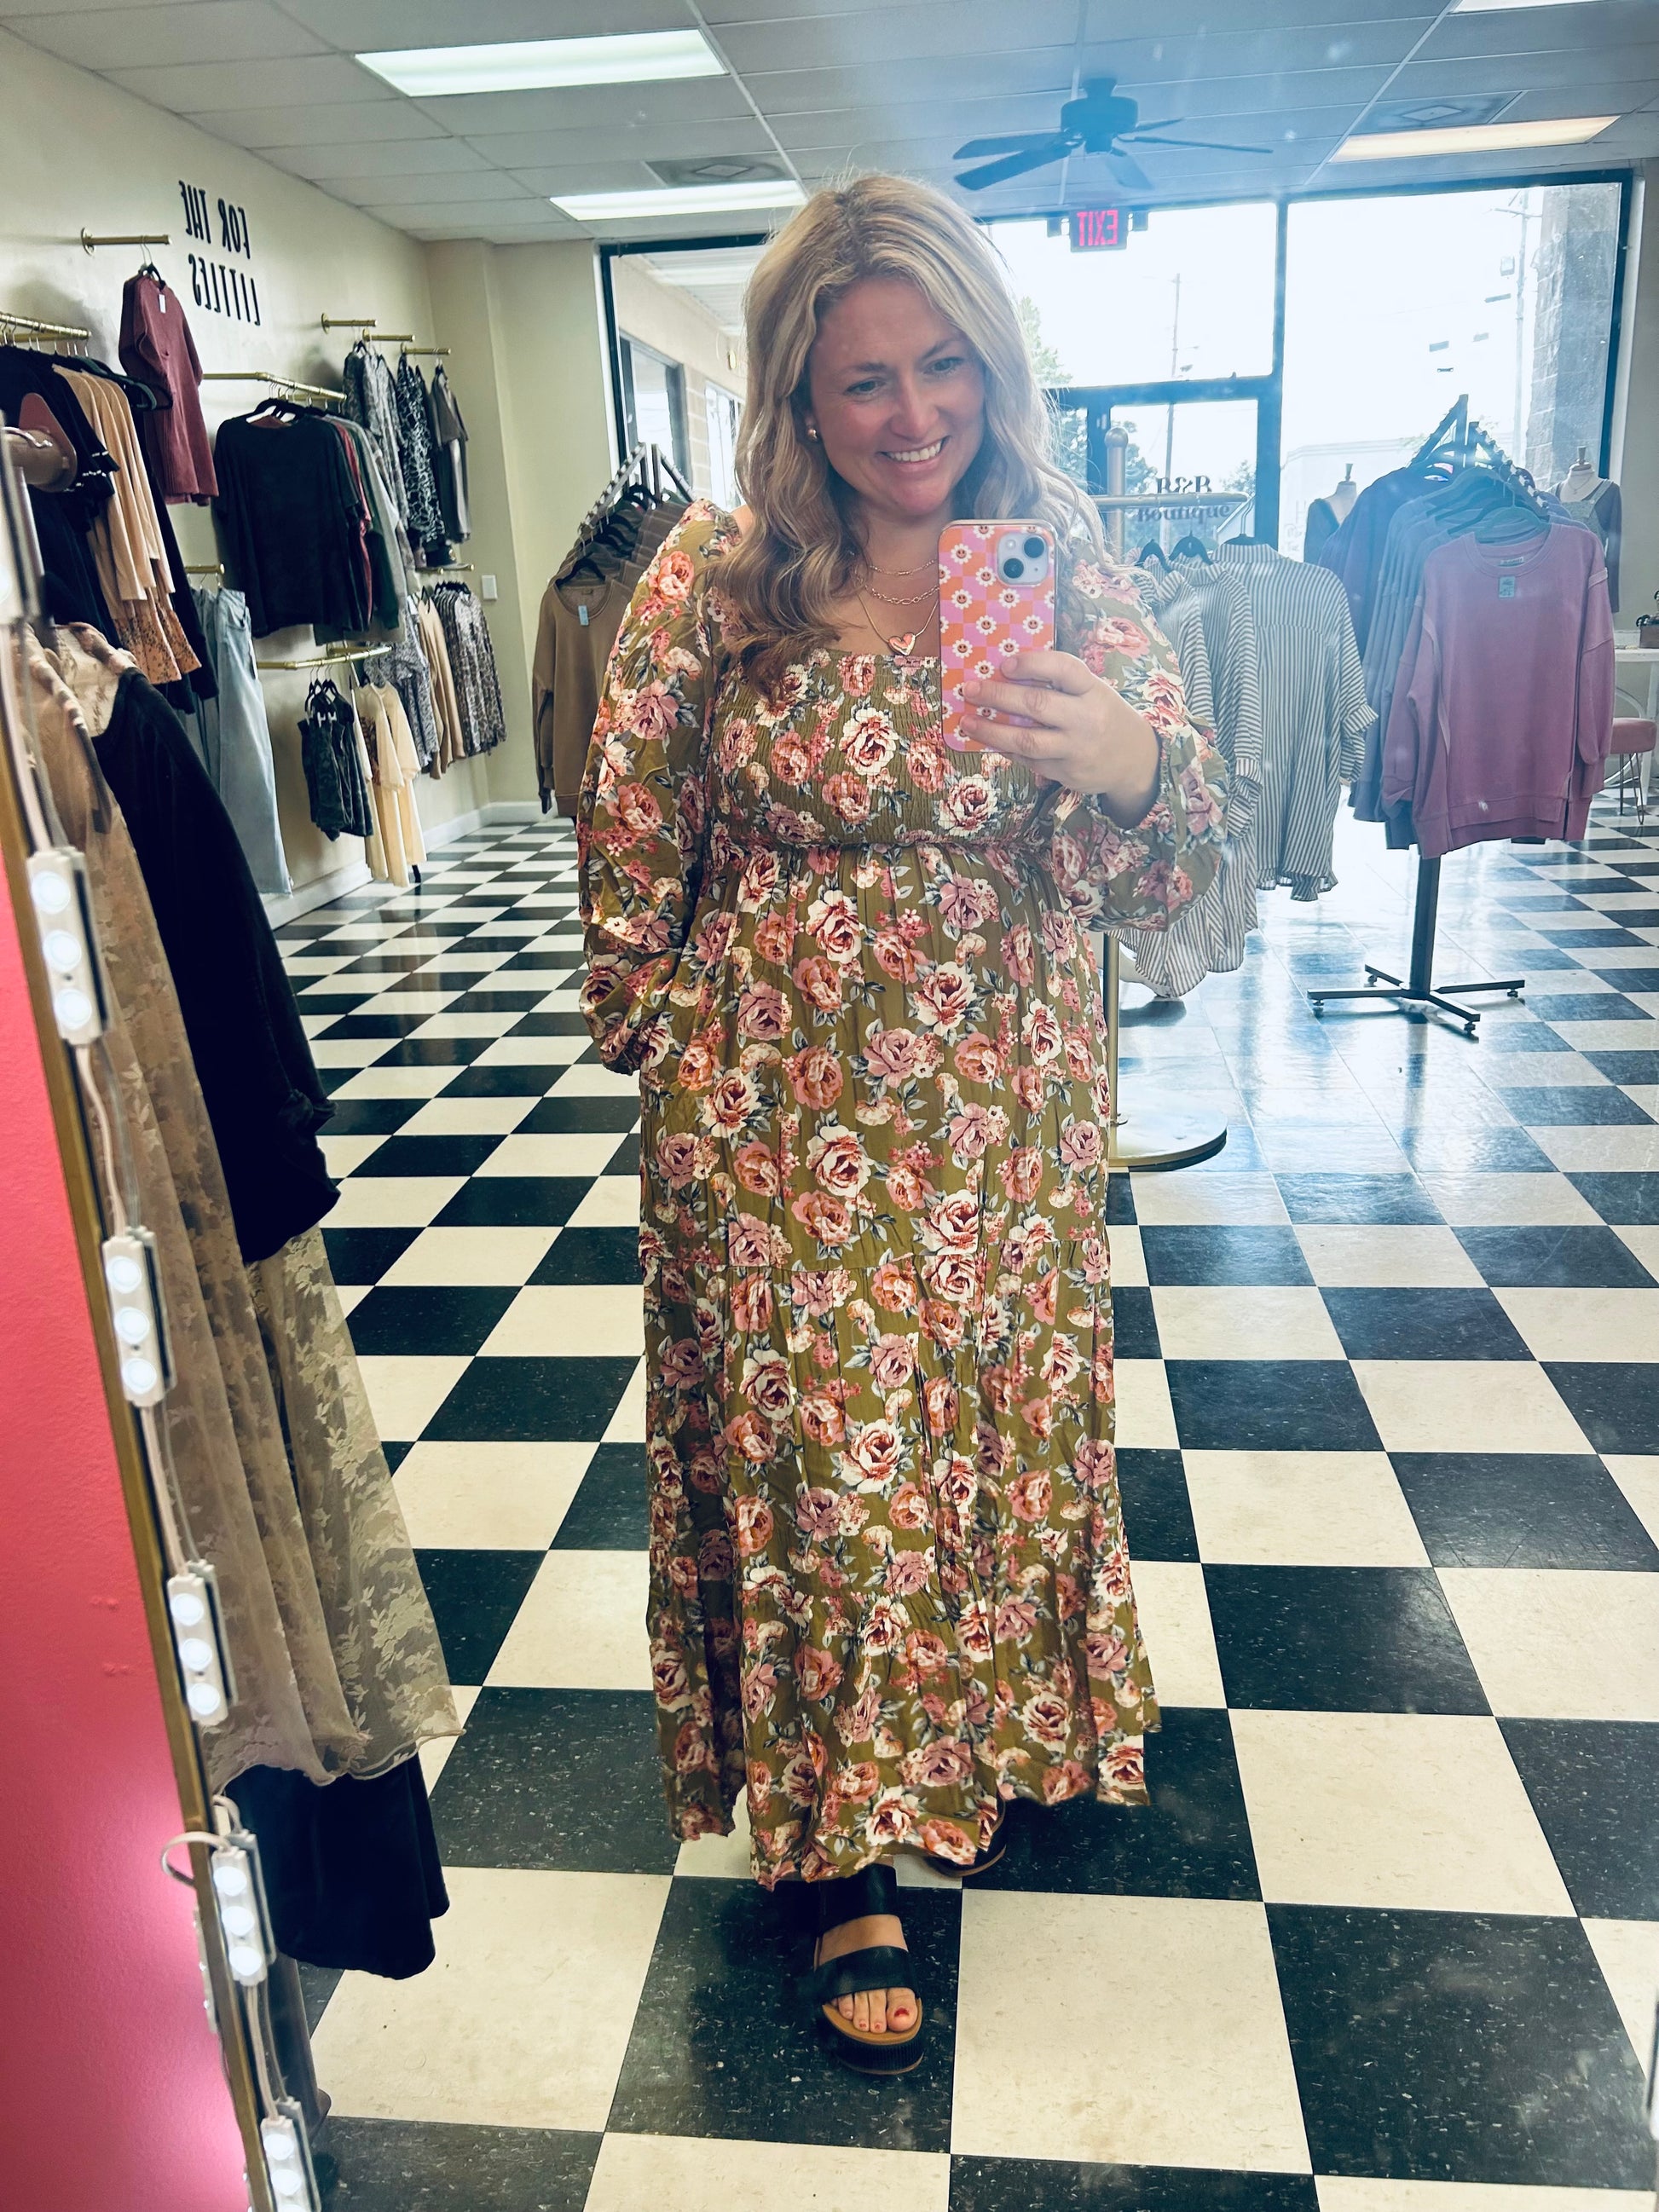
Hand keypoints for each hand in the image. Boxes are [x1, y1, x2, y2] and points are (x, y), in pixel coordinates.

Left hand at [961, 649, 1160, 827]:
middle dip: (998, 695)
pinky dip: (1007, 749)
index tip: (1004, 663)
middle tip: (969, 689)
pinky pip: (1030, 760)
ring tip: (968, 722)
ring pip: (1027, 741)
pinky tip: (991, 740)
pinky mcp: (1067, 774)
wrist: (1134, 760)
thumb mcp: (1092, 692)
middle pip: (1037, 704)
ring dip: (991, 731)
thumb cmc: (1103, 716)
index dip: (1032, 663)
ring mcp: (1076, 749)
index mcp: (1093, 690)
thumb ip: (1059, 685)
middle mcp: (1087, 719)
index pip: (1064, 669)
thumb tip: (1007, 675)